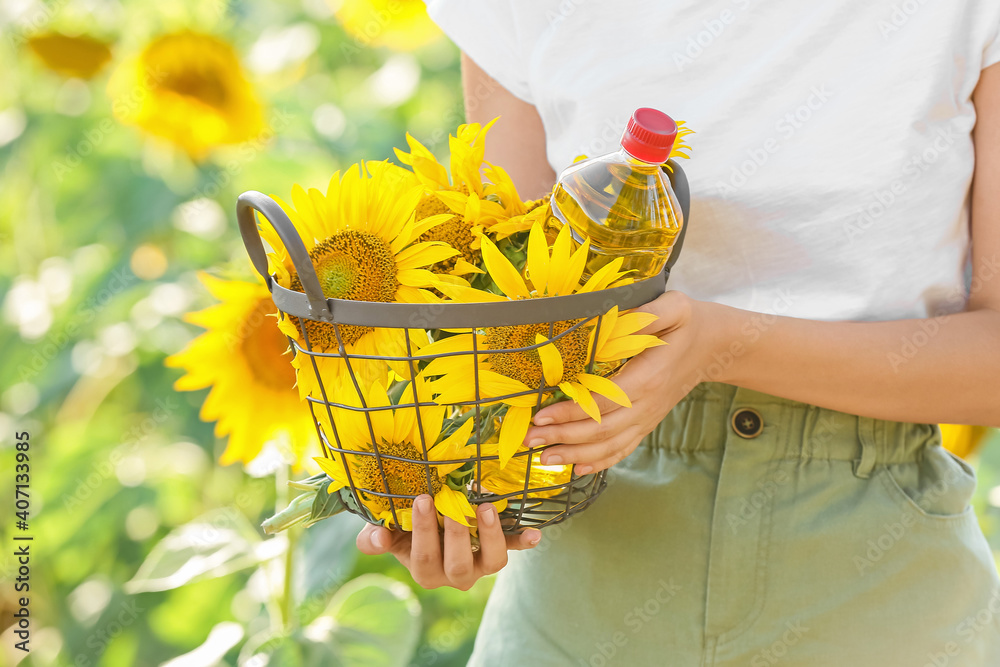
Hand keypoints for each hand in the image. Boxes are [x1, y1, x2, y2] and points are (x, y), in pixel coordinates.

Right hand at [356, 494, 541, 589]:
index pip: (424, 558)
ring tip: (486, 508)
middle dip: (456, 534)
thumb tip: (377, 538)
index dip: (424, 532)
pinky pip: (512, 549)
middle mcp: (454, 574)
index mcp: (425, 571)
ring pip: (491, 562)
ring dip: (491, 536)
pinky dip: (523, 542)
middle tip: (453, 504)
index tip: (423, 500)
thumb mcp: (387, 534)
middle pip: (458, 564)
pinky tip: (534, 535)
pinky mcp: (497, 550)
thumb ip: (374, 539)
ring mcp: (479, 564)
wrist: (430, 526)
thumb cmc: (403, 530)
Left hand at [531, 291, 724, 473]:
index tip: (541, 415)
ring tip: (544, 458)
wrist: (717, 347)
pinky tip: (577, 468)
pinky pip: (623, 448)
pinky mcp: (647, 422)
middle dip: (563, 436)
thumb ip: (647, 314)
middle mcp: (648, 404)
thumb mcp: (674, 307)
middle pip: (602, 429)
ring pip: (610, 444)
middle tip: (530, 440)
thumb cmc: (689, 323)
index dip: (572, 412)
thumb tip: (609, 319)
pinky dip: (600, 462)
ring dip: (575, 454)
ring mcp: (648, 417)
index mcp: (649, 377)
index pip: (604, 401)